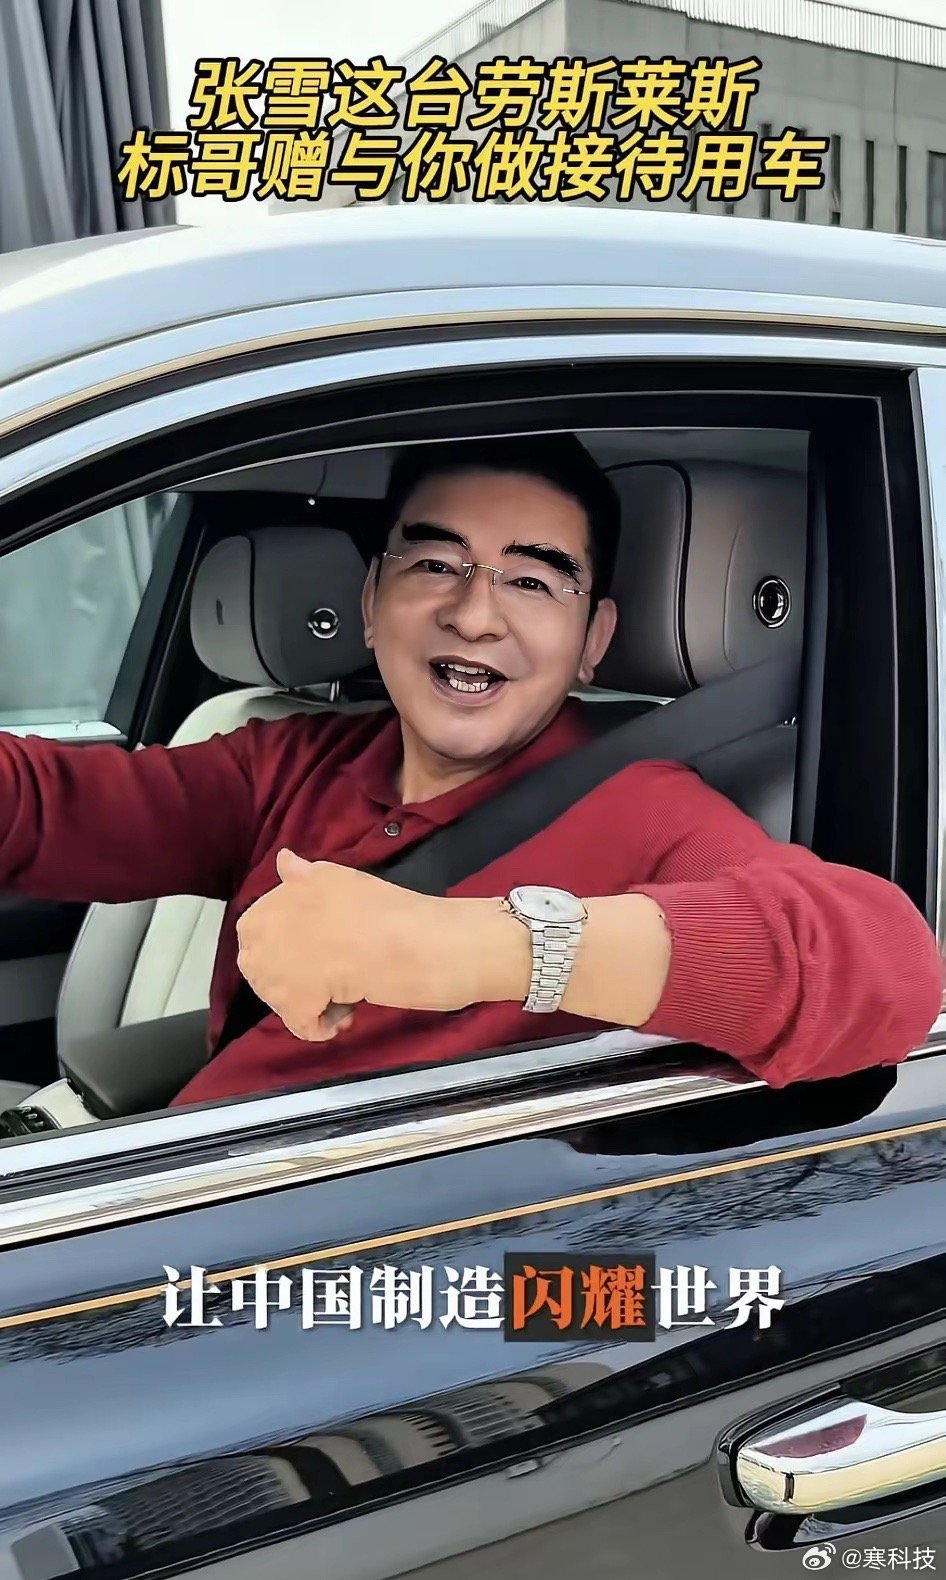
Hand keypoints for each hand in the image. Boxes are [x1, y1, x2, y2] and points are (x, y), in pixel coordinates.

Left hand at [235, 850, 530, 1041]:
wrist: (451, 943)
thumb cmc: (416, 920)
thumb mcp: (359, 888)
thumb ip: (315, 880)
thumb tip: (283, 861)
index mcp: (310, 882)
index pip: (253, 924)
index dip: (278, 951)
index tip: (312, 960)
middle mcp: (298, 907)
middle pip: (256, 960)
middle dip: (283, 980)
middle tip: (326, 984)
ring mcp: (304, 943)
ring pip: (272, 991)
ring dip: (301, 1004)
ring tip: (344, 1001)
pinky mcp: (315, 983)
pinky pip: (296, 1018)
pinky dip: (316, 1027)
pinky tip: (347, 1016)